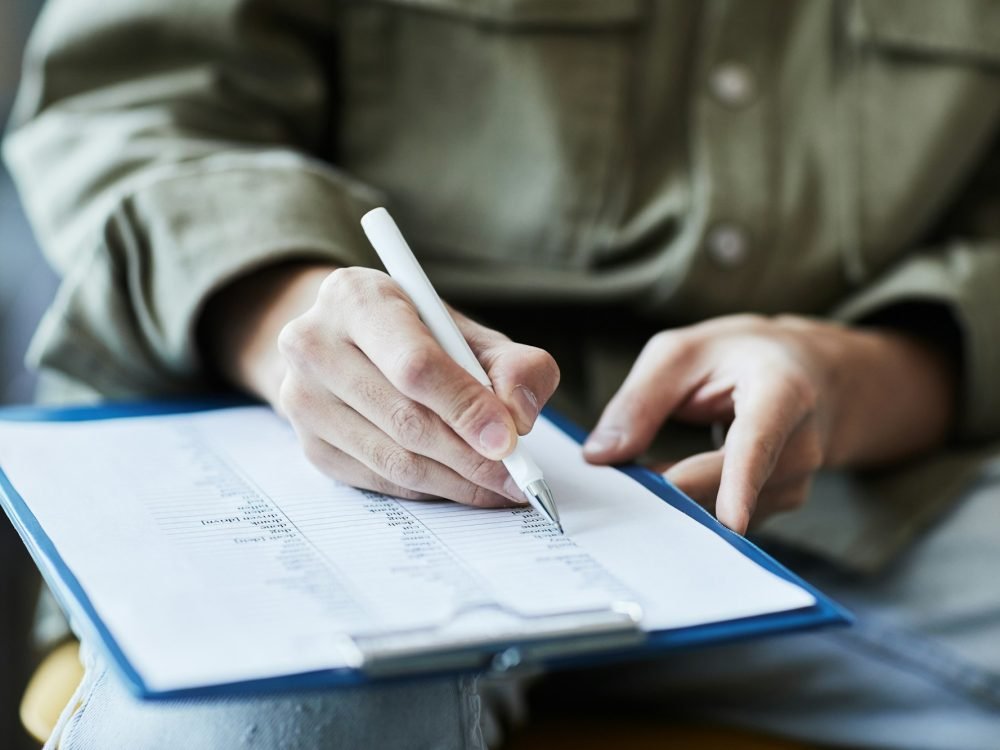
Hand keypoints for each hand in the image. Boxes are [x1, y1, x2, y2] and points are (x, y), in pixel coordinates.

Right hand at [201, 264, 559, 506]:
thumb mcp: (466, 331)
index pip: (415, 364)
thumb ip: (511, 364)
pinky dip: (430, 490)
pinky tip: (461, 485)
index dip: (466, 407)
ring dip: (456, 482)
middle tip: (516, 476)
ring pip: (393, 460)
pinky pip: (380, 480)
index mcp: (355, 298)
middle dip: (471, 456)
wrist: (344, 343)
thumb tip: (519, 417)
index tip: (509, 439)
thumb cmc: (415, 335)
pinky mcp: (308, 445)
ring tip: (499, 485)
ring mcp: (302, 399)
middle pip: (405, 419)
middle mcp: (313, 344)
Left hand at [582, 315, 955, 533]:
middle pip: (728, 486)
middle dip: (669, 493)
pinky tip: (666, 493)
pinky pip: (725, 519)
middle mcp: (800, 444)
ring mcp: (796, 482)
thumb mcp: (683, 354)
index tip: (730, 520)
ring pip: (721, 511)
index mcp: (783, 391)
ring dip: (675, 503)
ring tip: (638, 481)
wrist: (817, 375)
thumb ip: (640, 400)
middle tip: (614, 491)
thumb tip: (600, 455)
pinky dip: (691, 508)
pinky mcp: (779, 505)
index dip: (742, 481)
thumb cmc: (743, 357)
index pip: (761, 441)